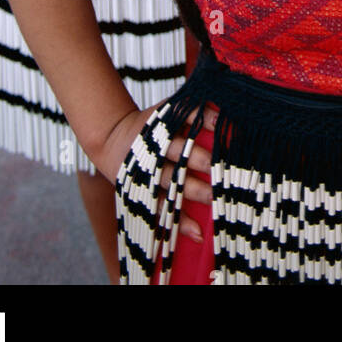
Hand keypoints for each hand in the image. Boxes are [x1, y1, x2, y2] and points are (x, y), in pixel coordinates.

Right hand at [97, 104, 217, 243]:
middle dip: (200, 159)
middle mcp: (155, 146)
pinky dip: (181, 222)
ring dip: (193, 190)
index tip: (224, 124)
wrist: (113, 138)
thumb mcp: (171, 109)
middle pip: (179, 151)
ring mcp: (148, 171)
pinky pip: (162, 209)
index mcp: (165, 122)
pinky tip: (198, 232)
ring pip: (171, 181)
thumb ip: (197, 109)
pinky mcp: (143, 194)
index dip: (206, 119)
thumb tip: (228, 113)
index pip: (187, 115)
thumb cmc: (155, 124)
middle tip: (221, 168)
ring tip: (213, 198)